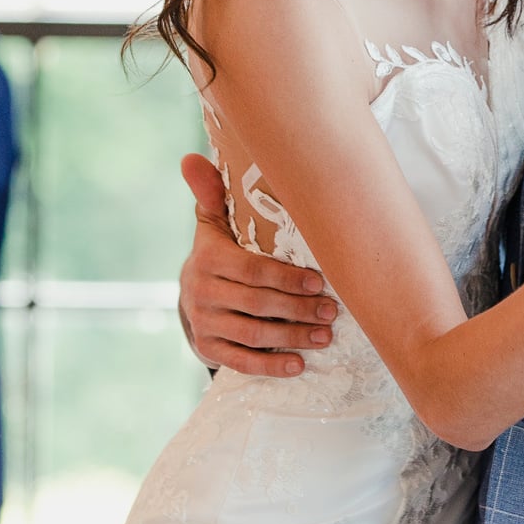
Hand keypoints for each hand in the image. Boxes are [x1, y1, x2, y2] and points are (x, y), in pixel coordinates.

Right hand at [177, 153, 336, 377]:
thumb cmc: (218, 253)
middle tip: (332, 311)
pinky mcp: (209, 349)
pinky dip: (271, 365)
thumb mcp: (213, 223)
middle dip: (298, 309)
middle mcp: (203, 293)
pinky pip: (242, 361)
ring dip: (292, 336)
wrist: (192, 297)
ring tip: (325, 335)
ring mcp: (205, 324)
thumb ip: (211, 194)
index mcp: (209, 259)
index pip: (252, 270)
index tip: (319, 282)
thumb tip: (191, 157)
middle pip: (258, 304)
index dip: (287, 278)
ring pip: (254, 334)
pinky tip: (298, 364)